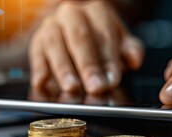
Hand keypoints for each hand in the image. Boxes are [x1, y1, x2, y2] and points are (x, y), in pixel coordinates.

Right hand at [29, 0, 143, 93]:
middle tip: (96, 87)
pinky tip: (44, 86)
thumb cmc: (102, 42)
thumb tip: (134, 59)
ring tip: (72, 88)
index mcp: (97, 12)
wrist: (77, 36)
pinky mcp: (37, 44)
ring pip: (55, 46)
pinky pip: (37, 57)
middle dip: (88, 66)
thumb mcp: (121, 43)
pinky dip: (40, 72)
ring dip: (64, 69)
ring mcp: (51, 28)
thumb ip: (131, 50)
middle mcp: (71, 15)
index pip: (104, 35)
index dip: (109, 59)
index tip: (112, 79)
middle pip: (79, 39)